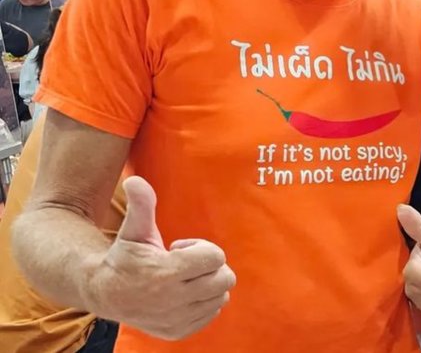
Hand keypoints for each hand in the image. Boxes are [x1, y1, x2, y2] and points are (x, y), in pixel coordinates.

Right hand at [85, 177, 235, 340]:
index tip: (179, 248)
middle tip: (187, 264)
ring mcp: (176, 319)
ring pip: (221, 296)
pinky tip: (184, 294)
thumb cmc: (124, 257)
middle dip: (210, 266)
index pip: (215, 257)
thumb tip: (134, 180)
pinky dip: (205, 302)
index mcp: (165, 273)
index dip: (201, 248)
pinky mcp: (178, 332)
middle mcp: (173, 300)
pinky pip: (212, 313)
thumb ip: (141, 205)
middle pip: (225, 278)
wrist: (104, 293)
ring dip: (209, 284)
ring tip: (183, 279)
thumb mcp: (133, 230)